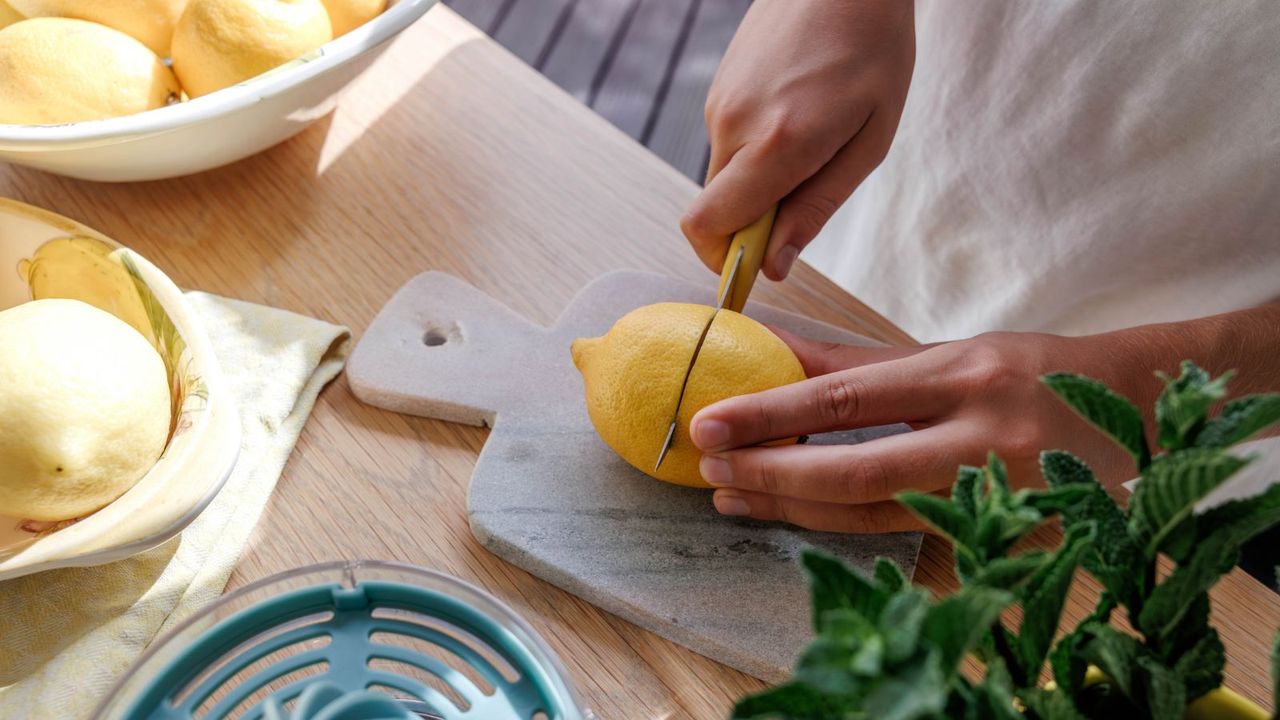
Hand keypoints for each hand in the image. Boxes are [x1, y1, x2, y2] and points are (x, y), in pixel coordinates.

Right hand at [681, 0, 914, 280]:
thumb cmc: (872, 50)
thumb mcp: (868, 140)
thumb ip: (816, 207)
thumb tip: (773, 266)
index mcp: (776, 144)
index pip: (708, 227)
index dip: (725, 260)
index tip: (758, 265)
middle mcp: (733, 126)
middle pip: (716, 210)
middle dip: (753, 223)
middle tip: (809, 190)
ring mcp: (718, 104)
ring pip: (724, 178)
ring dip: (759, 182)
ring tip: (812, 137)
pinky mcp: (717, 90)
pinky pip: (728, 146)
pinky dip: (755, 153)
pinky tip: (796, 114)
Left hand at [689, 329, 1145, 532]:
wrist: (1136, 410)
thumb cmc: (1030, 373)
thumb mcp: (949, 352)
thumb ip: (857, 361)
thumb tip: (769, 348)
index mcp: (965, 374)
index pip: (849, 395)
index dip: (771, 411)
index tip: (709, 420)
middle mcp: (982, 436)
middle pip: (855, 471)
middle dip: (772, 473)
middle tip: (709, 467)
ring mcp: (997, 496)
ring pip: (874, 516)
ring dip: (793, 507)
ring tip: (734, 494)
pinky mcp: (1003, 538)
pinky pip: (903, 537)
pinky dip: (840, 526)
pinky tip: (795, 512)